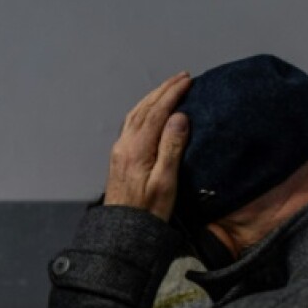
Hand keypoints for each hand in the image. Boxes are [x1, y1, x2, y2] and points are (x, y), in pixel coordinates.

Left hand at [103, 72, 191, 220]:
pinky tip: (152, 111)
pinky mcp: (120, 157)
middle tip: (182, 77)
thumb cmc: (148, 211)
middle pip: (144, 109)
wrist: (122, 230)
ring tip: (169, 88)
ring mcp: (120, 150)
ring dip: (152, 98)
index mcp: (137, 149)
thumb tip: (179, 117)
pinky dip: (144, 110)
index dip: (172, 94)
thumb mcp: (165, 182)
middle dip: (163, 90)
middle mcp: (125, 145)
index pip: (156, 112)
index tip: (188, 80)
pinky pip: (131, 124)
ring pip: (135, 115)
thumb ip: (172, 147)